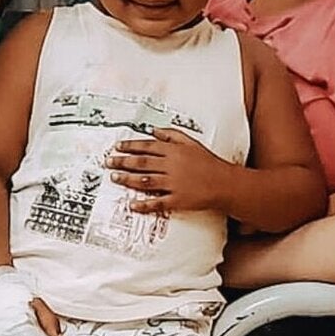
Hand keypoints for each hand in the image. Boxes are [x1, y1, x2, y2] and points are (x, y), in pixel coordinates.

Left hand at [107, 127, 234, 213]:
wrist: (225, 183)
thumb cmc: (209, 163)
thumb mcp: (192, 143)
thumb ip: (172, 135)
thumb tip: (154, 130)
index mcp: (174, 151)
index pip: (147, 146)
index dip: (130, 146)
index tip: (118, 147)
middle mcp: (171, 166)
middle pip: (141, 163)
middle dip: (122, 162)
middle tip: (109, 162)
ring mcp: (174, 184)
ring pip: (145, 181)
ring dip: (127, 179)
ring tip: (115, 178)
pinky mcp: (178, 200)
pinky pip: (157, 202)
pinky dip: (144, 204)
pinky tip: (133, 204)